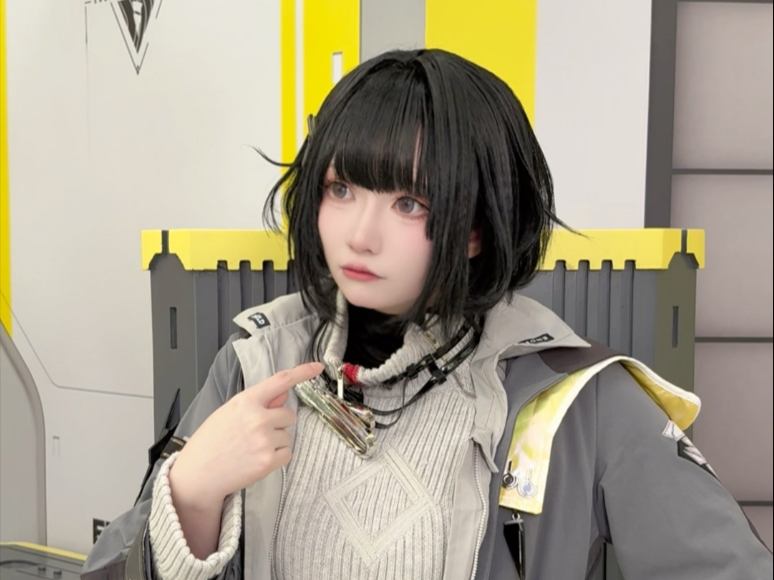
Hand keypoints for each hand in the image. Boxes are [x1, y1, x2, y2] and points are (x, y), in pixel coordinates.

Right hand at [169, 362, 322, 509]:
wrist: (198, 474)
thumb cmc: (210, 442)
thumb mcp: (229, 412)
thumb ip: (258, 402)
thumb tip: (283, 394)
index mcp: (245, 401)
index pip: (281, 380)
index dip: (302, 372)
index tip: (317, 367)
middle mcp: (258, 417)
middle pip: (289, 414)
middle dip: (278, 422)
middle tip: (256, 433)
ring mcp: (264, 439)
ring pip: (288, 434)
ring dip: (276, 441)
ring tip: (251, 448)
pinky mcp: (268, 460)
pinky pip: (287, 453)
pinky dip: (276, 457)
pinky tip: (256, 459)